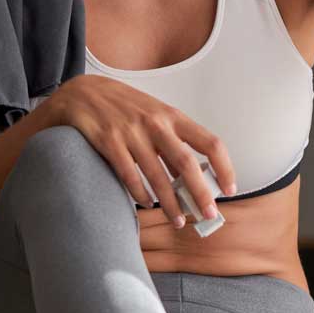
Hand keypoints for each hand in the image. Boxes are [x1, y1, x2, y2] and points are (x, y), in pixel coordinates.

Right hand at [50, 77, 236, 226]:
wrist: (83, 92)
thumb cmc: (125, 106)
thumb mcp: (154, 114)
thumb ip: (172, 141)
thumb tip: (193, 177)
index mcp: (172, 116)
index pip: (210, 143)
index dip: (224, 167)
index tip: (230, 188)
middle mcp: (155, 123)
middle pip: (186, 164)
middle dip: (200, 193)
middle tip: (209, 215)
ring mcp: (131, 133)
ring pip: (157, 177)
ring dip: (170, 204)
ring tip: (178, 221)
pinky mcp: (109, 142)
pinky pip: (129, 175)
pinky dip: (141, 194)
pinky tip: (147, 204)